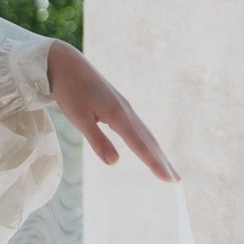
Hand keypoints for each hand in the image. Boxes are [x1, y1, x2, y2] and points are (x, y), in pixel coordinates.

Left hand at [45, 41, 176, 180]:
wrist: (66, 62)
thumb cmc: (69, 90)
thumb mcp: (79, 118)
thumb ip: (97, 140)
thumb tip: (114, 163)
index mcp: (119, 115)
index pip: (141, 145)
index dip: (155, 164)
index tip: (170, 181)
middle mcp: (126, 111)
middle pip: (149, 141)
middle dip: (163, 161)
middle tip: (177, 181)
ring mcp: (124, 107)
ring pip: (145, 134)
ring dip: (157, 152)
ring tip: (167, 168)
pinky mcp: (118, 105)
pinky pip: (138, 128)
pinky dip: (146, 141)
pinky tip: (146, 147)